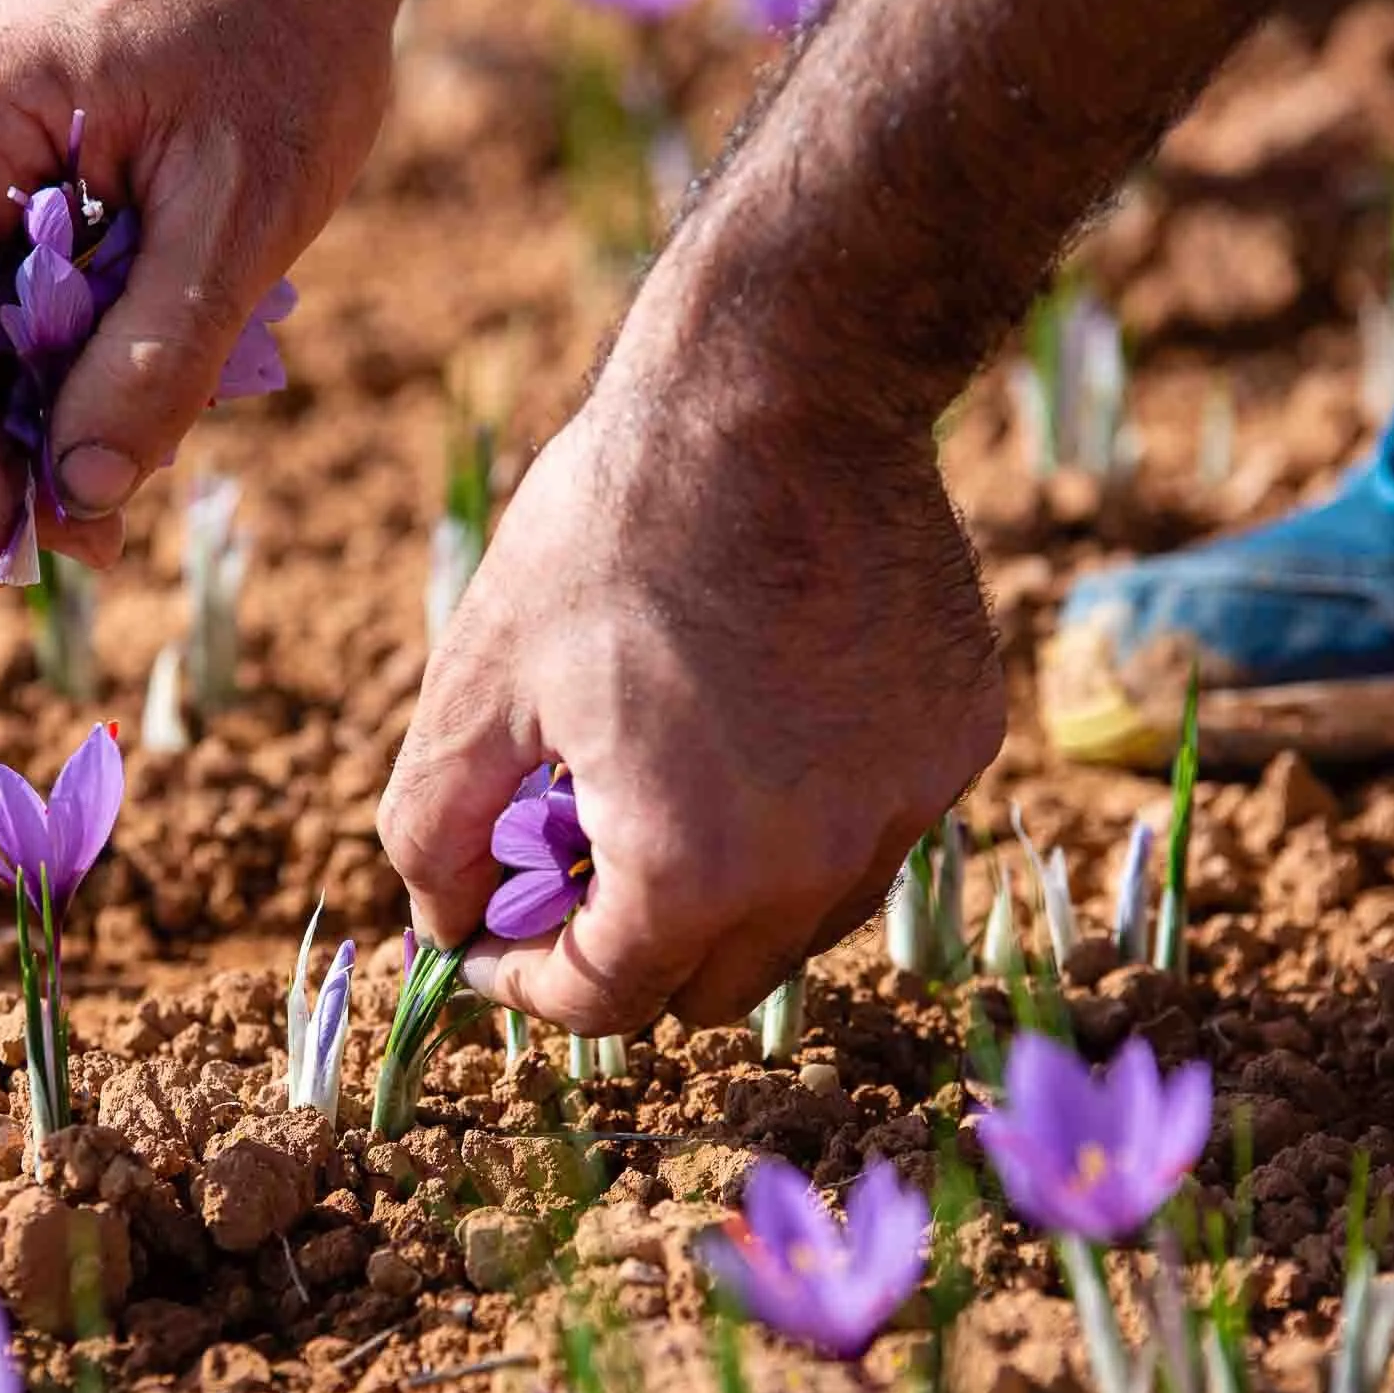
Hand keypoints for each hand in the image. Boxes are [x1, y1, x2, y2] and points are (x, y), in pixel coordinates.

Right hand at [0, 0, 405, 572]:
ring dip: (20, 432)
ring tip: (118, 487)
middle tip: (87, 538)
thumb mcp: (240, 215)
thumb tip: (84, 495)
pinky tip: (123, 414)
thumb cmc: (282, 56)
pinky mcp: (1, 196)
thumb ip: (159, 356)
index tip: (11, 544)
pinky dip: (49, 384)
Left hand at [377, 367, 1005, 1034]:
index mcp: (693, 866)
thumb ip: (435, 834)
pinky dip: (802, 817)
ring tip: (654, 787)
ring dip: (718, 894)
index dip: (526, 983)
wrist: (781, 390)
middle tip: (563, 864)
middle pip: (708, 987)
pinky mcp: (958, 742)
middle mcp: (819, 863)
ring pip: (798, 924)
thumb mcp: (475, 683)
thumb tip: (450, 924)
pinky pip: (868, 831)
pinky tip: (751, 725)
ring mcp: (906, 803)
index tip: (490, 938)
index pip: (606, 1002)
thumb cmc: (611, 529)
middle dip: (620, 947)